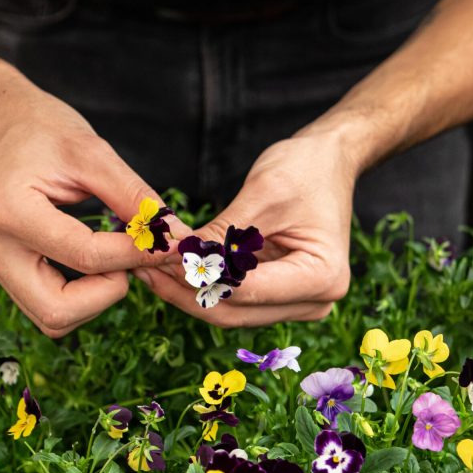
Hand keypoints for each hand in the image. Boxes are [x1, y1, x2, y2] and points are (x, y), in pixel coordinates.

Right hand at [0, 72, 186, 337]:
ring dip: (93, 300)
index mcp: (10, 212)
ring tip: (114, 258)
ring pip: (51, 318)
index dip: (135, 255)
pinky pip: (44, 303)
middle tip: (129, 260)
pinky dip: (79, 294)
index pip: (85, 257)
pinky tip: (97, 262)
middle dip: (106, 295)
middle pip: (57, 312)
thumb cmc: (36, 124)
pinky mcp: (0, 267)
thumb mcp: (92, 152)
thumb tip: (175, 235)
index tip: (168, 243)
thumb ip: (134, 198)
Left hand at [134, 126, 357, 326]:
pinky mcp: (281, 297)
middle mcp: (315, 301)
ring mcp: (298, 304)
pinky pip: (233, 299)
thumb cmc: (306, 169)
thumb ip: (222, 234)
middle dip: (185, 291)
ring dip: (188, 291)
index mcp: (321, 277)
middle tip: (142, 265)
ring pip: (229, 311)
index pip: (245, 291)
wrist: (330, 162)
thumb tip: (177, 258)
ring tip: (147, 265)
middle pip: (234, 311)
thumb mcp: (262, 195)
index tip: (158, 258)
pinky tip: (170, 266)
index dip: (197, 278)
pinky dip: (203, 284)